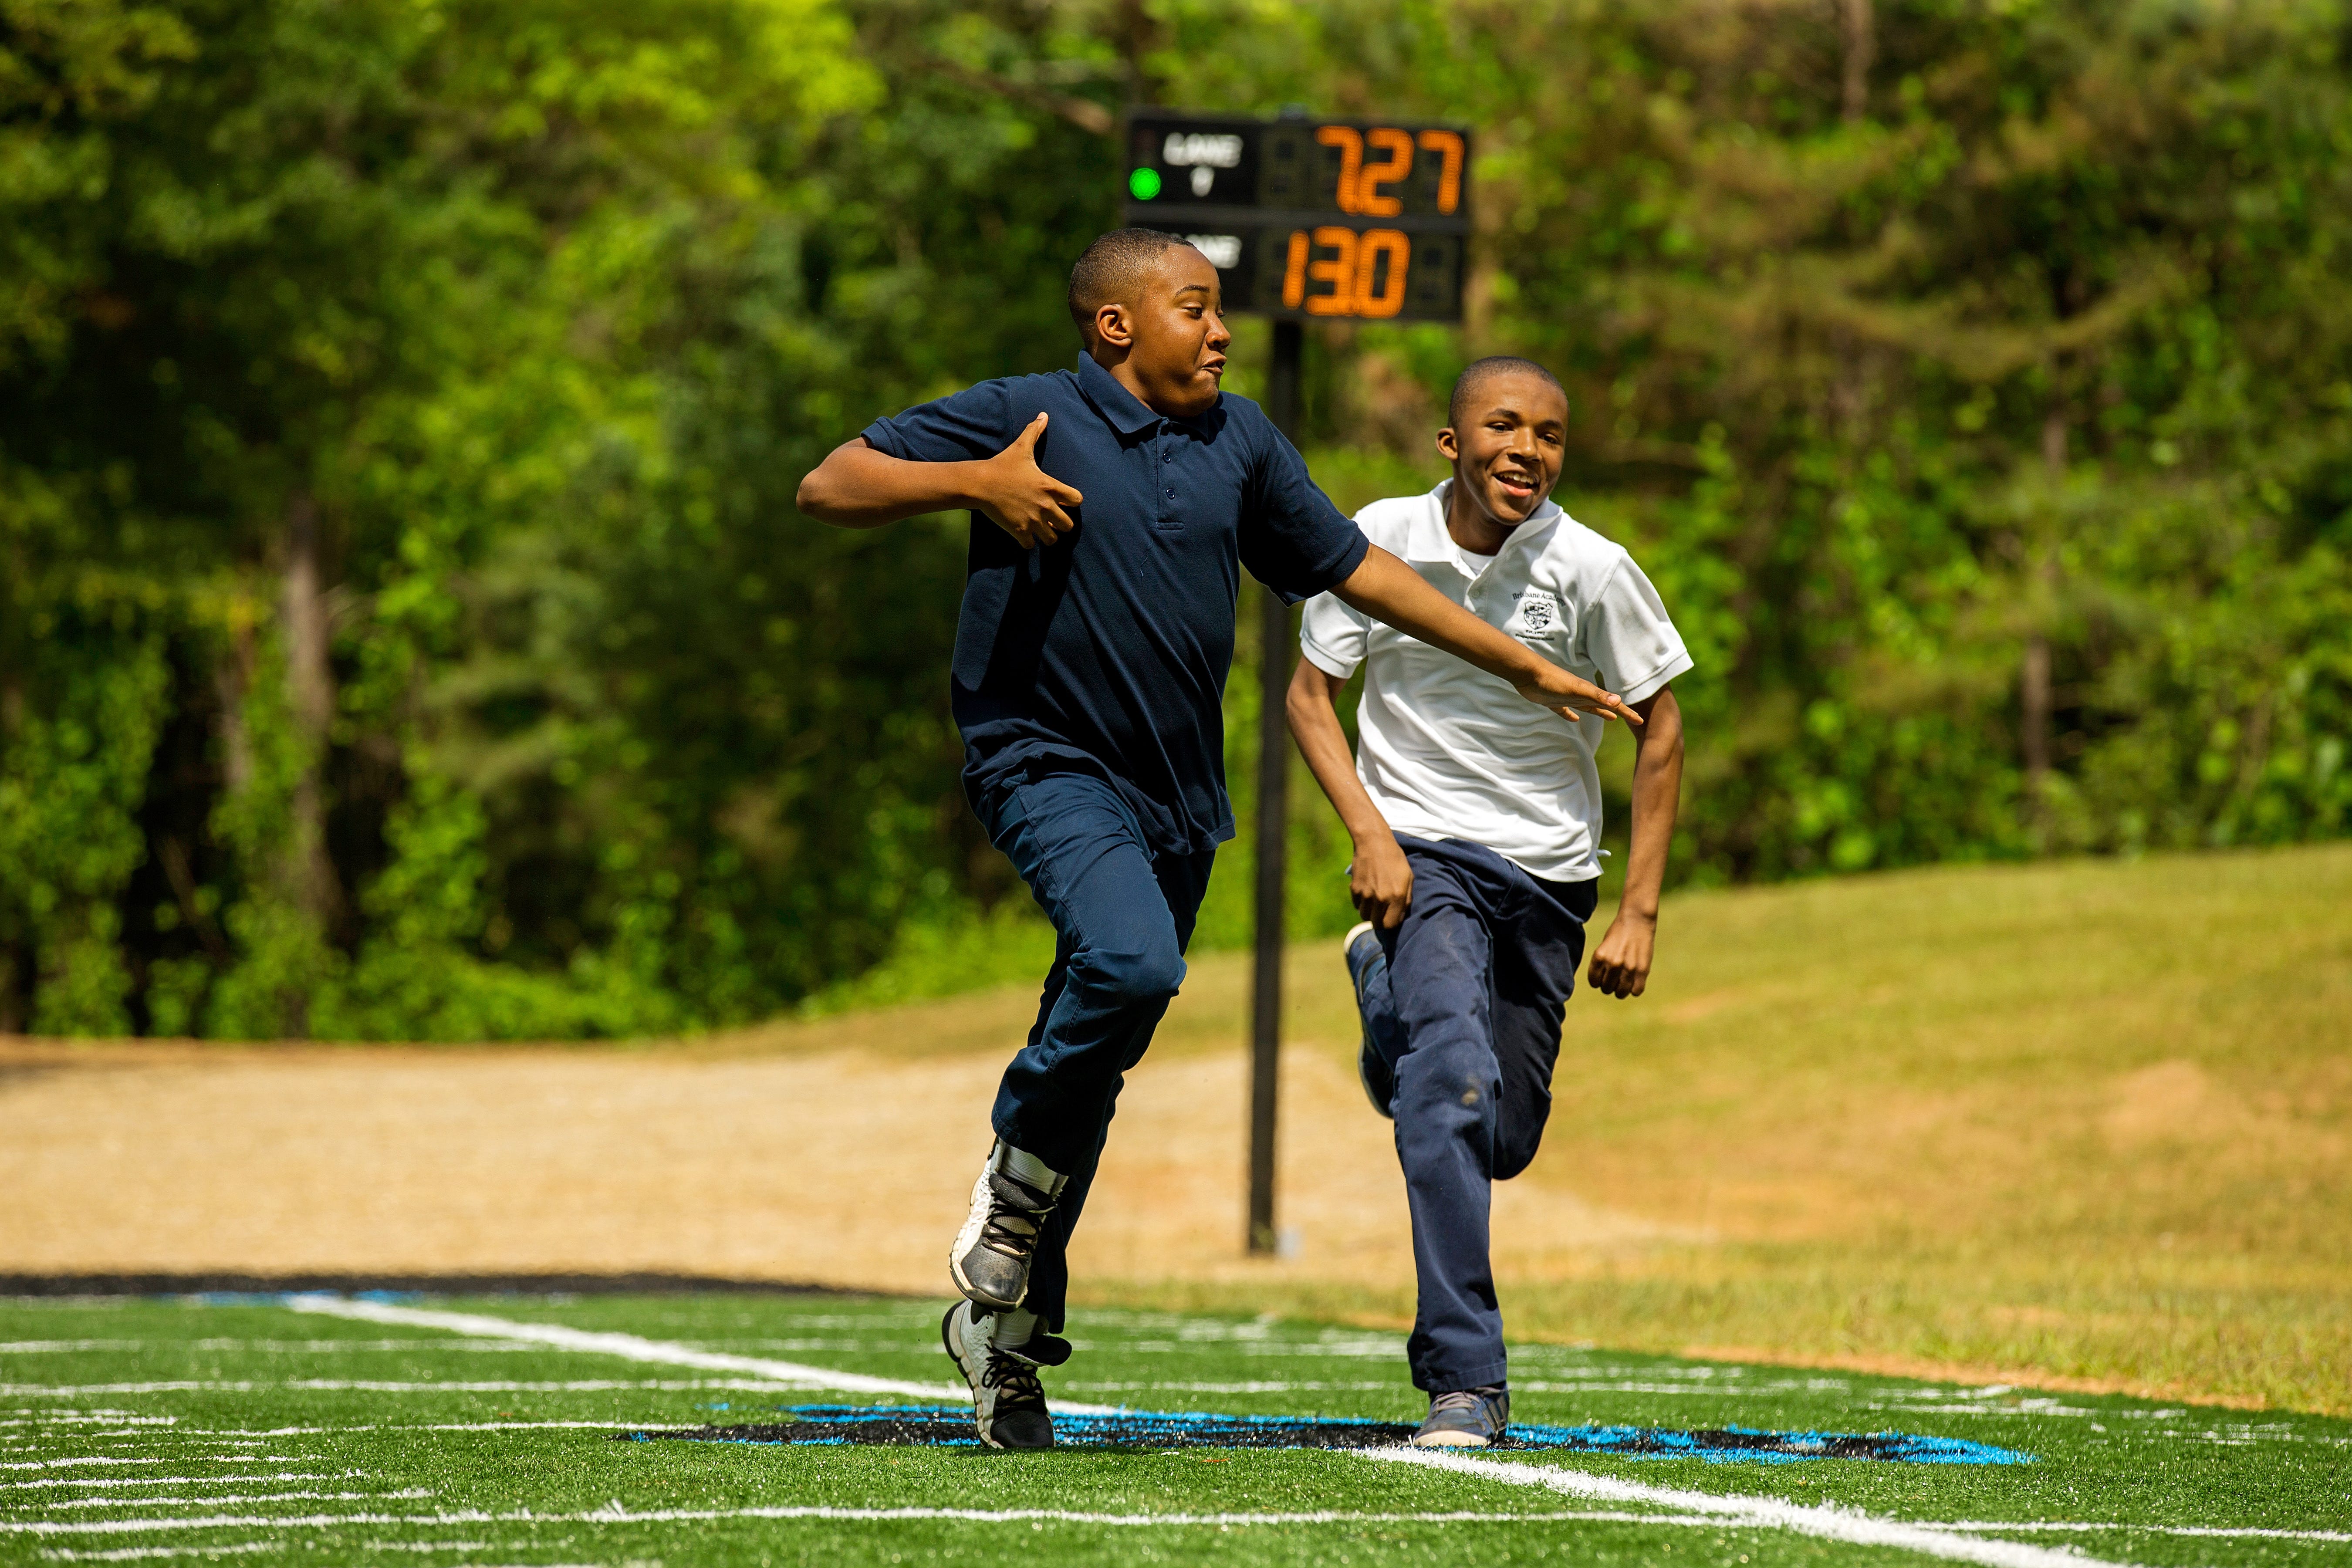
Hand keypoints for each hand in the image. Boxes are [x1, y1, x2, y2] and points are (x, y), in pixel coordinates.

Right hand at [974, 413, 1083, 548]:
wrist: (980, 482)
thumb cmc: (1002, 464)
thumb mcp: (1021, 447)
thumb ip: (1035, 432)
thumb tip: (1043, 415)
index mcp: (1050, 486)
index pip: (1077, 500)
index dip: (1071, 501)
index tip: (1062, 500)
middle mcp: (1045, 505)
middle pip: (1067, 525)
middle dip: (1060, 523)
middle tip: (1051, 519)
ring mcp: (1032, 520)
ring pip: (1052, 539)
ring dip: (1046, 535)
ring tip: (1039, 529)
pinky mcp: (1018, 530)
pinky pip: (1031, 545)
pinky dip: (1028, 542)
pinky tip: (1023, 534)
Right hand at [1349, 833, 1413, 928]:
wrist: (1374, 843)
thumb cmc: (1395, 859)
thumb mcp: (1408, 877)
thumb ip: (1406, 898)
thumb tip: (1400, 915)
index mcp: (1397, 896)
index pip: (1390, 925)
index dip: (1391, 923)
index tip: (1391, 917)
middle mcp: (1381, 898)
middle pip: (1376, 923)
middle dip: (1379, 921)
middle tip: (1382, 913)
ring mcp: (1366, 894)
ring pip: (1364, 915)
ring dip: (1369, 912)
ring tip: (1374, 902)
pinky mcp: (1355, 889)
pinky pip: (1356, 905)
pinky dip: (1361, 902)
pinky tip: (1366, 892)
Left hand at [1513, 662, 1643, 726]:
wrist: (1528, 673)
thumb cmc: (1552, 681)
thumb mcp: (1577, 690)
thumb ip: (1596, 696)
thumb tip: (1618, 701)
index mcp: (1588, 693)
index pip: (1612, 704)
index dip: (1626, 713)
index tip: (1640, 720)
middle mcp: (1580, 694)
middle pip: (1602, 705)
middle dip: (1617, 712)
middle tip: (1631, 718)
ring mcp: (1567, 698)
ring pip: (1587, 707)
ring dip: (1598, 712)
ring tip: (1609, 718)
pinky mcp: (1552, 701)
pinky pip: (1565, 711)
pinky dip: (1571, 715)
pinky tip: (1574, 719)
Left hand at [1585, 911, 1654, 998]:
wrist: (1637, 920)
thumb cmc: (1618, 933)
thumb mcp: (1603, 947)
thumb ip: (1602, 965)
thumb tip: (1603, 984)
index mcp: (1599, 957)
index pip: (1594, 982)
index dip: (1598, 981)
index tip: (1603, 977)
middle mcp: (1612, 963)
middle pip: (1606, 989)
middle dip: (1609, 985)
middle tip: (1615, 978)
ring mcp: (1628, 968)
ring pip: (1620, 993)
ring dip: (1621, 990)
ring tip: (1624, 981)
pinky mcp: (1642, 970)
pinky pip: (1636, 991)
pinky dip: (1634, 989)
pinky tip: (1634, 981)